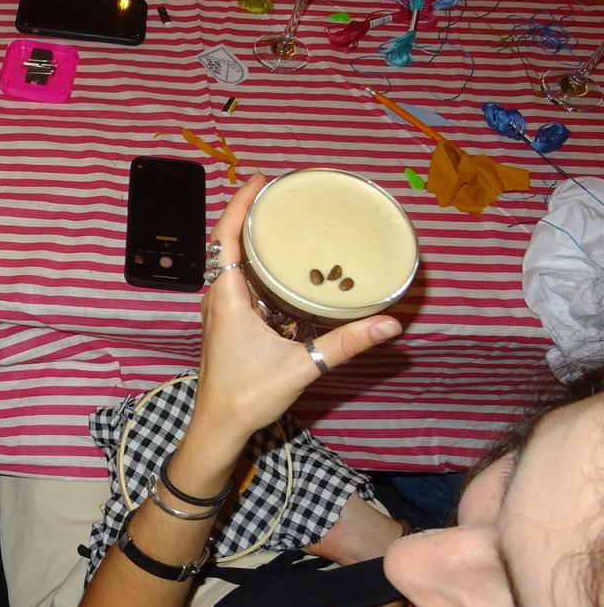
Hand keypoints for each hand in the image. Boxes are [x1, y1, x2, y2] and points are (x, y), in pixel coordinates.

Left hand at [190, 174, 401, 445]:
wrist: (218, 427)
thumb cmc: (248, 396)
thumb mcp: (302, 366)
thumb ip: (346, 344)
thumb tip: (389, 323)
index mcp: (227, 297)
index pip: (227, 236)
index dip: (240, 204)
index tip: (260, 179)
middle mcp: (218, 298)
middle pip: (229, 244)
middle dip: (252, 215)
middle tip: (282, 196)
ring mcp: (220, 311)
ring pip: (233, 264)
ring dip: (253, 241)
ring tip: (284, 223)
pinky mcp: (227, 324)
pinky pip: (238, 283)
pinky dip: (256, 267)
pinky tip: (281, 269)